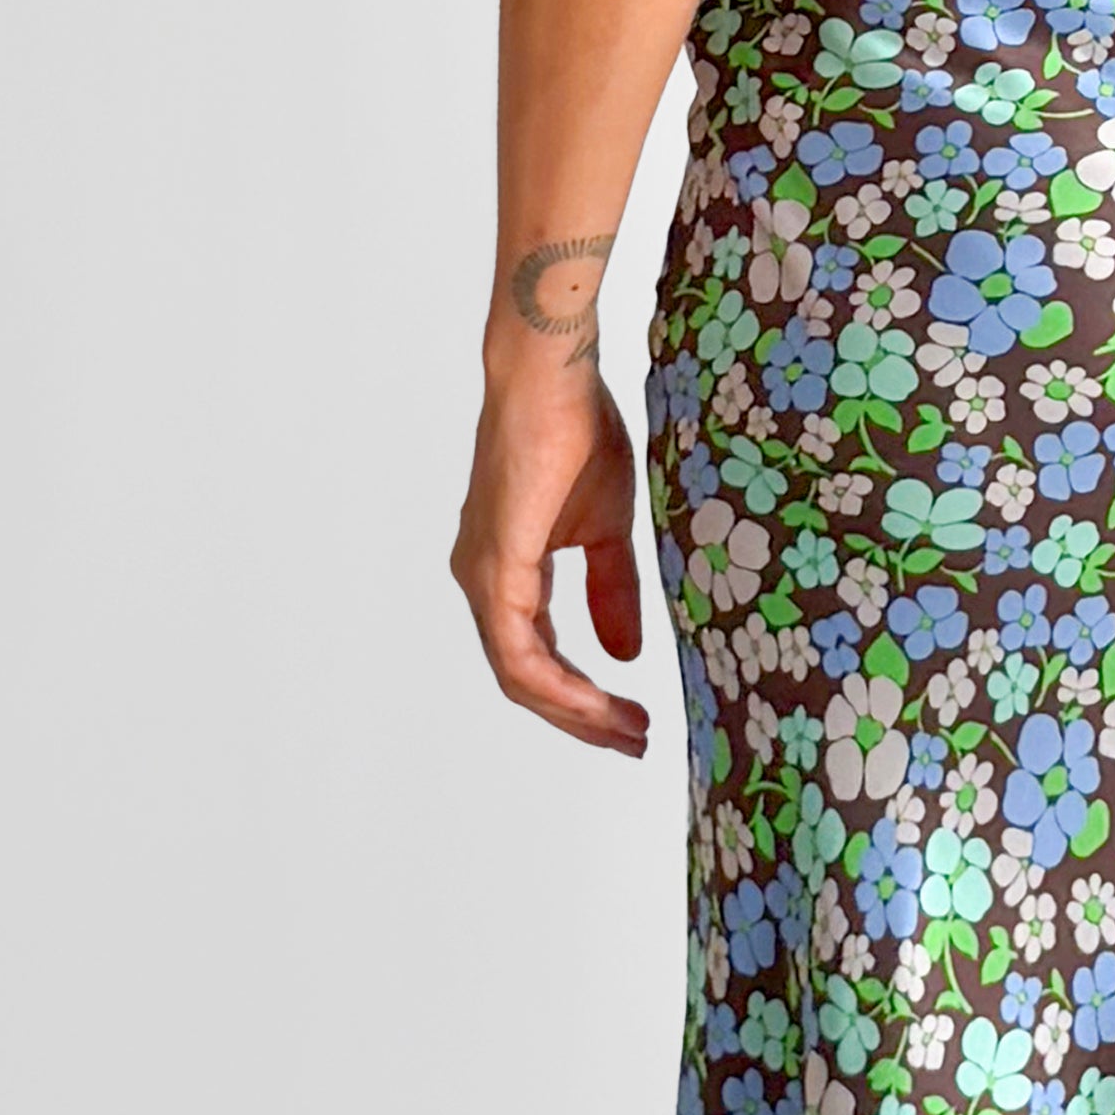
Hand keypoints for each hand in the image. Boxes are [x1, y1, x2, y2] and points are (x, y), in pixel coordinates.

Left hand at [449, 334, 650, 753]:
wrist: (554, 374)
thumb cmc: (577, 430)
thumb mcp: (607, 528)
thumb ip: (611, 591)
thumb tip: (624, 653)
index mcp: (504, 570)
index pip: (535, 658)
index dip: (582, 698)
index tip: (631, 721)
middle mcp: (481, 580)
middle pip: (523, 680)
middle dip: (581, 718)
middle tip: (633, 740)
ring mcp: (481, 575)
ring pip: (519, 676)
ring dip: (575, 711)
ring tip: (627, 729)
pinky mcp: (495, 566)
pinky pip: (518, 652)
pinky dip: (559, 685)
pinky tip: (597, 700)